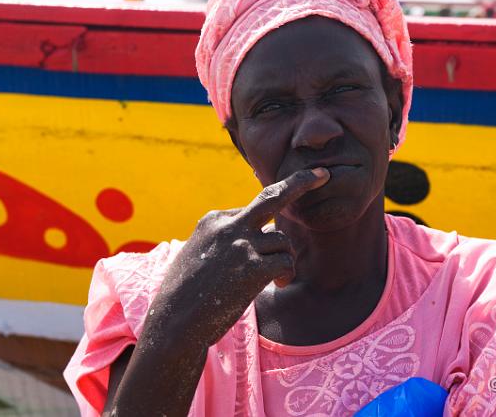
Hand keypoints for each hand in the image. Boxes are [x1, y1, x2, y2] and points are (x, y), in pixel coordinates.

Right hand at [157, 167, 329, 346]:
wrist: (174, 322)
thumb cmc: (186, 294)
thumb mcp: (197, 253)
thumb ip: (223, 240)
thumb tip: (256, 237)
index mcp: (214, 220)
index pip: (250, 213)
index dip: (263, 229)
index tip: (278, 220)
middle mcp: (229, 226)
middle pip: (273, 196)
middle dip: (300, 182)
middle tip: (322, 174)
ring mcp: (241, 245)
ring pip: (282, 241)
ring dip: (284, 260)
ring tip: (275, 279)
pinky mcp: (253, 267)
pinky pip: (285, 261)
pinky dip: (285, 273)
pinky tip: (276, 284)